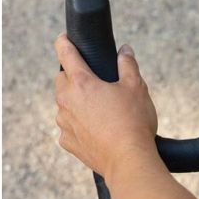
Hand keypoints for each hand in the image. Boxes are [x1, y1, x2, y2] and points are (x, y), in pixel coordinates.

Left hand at [54, 34, 158, 179]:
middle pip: (62, 80)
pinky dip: (79, 123)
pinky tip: (98, 128)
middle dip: (72, 75)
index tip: (63, 38)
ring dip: (77, 102)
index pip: (67, 55)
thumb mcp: (136, 87)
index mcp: (82, 83)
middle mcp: (67, 102)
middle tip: (93, 79)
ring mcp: (65, 124)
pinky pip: (69, 127)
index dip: (64, 43)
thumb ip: (128, 65)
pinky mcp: (68, 142)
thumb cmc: (133, 121)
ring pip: (65, 105)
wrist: (128, 160)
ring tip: (101, 108)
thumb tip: (125, 51)